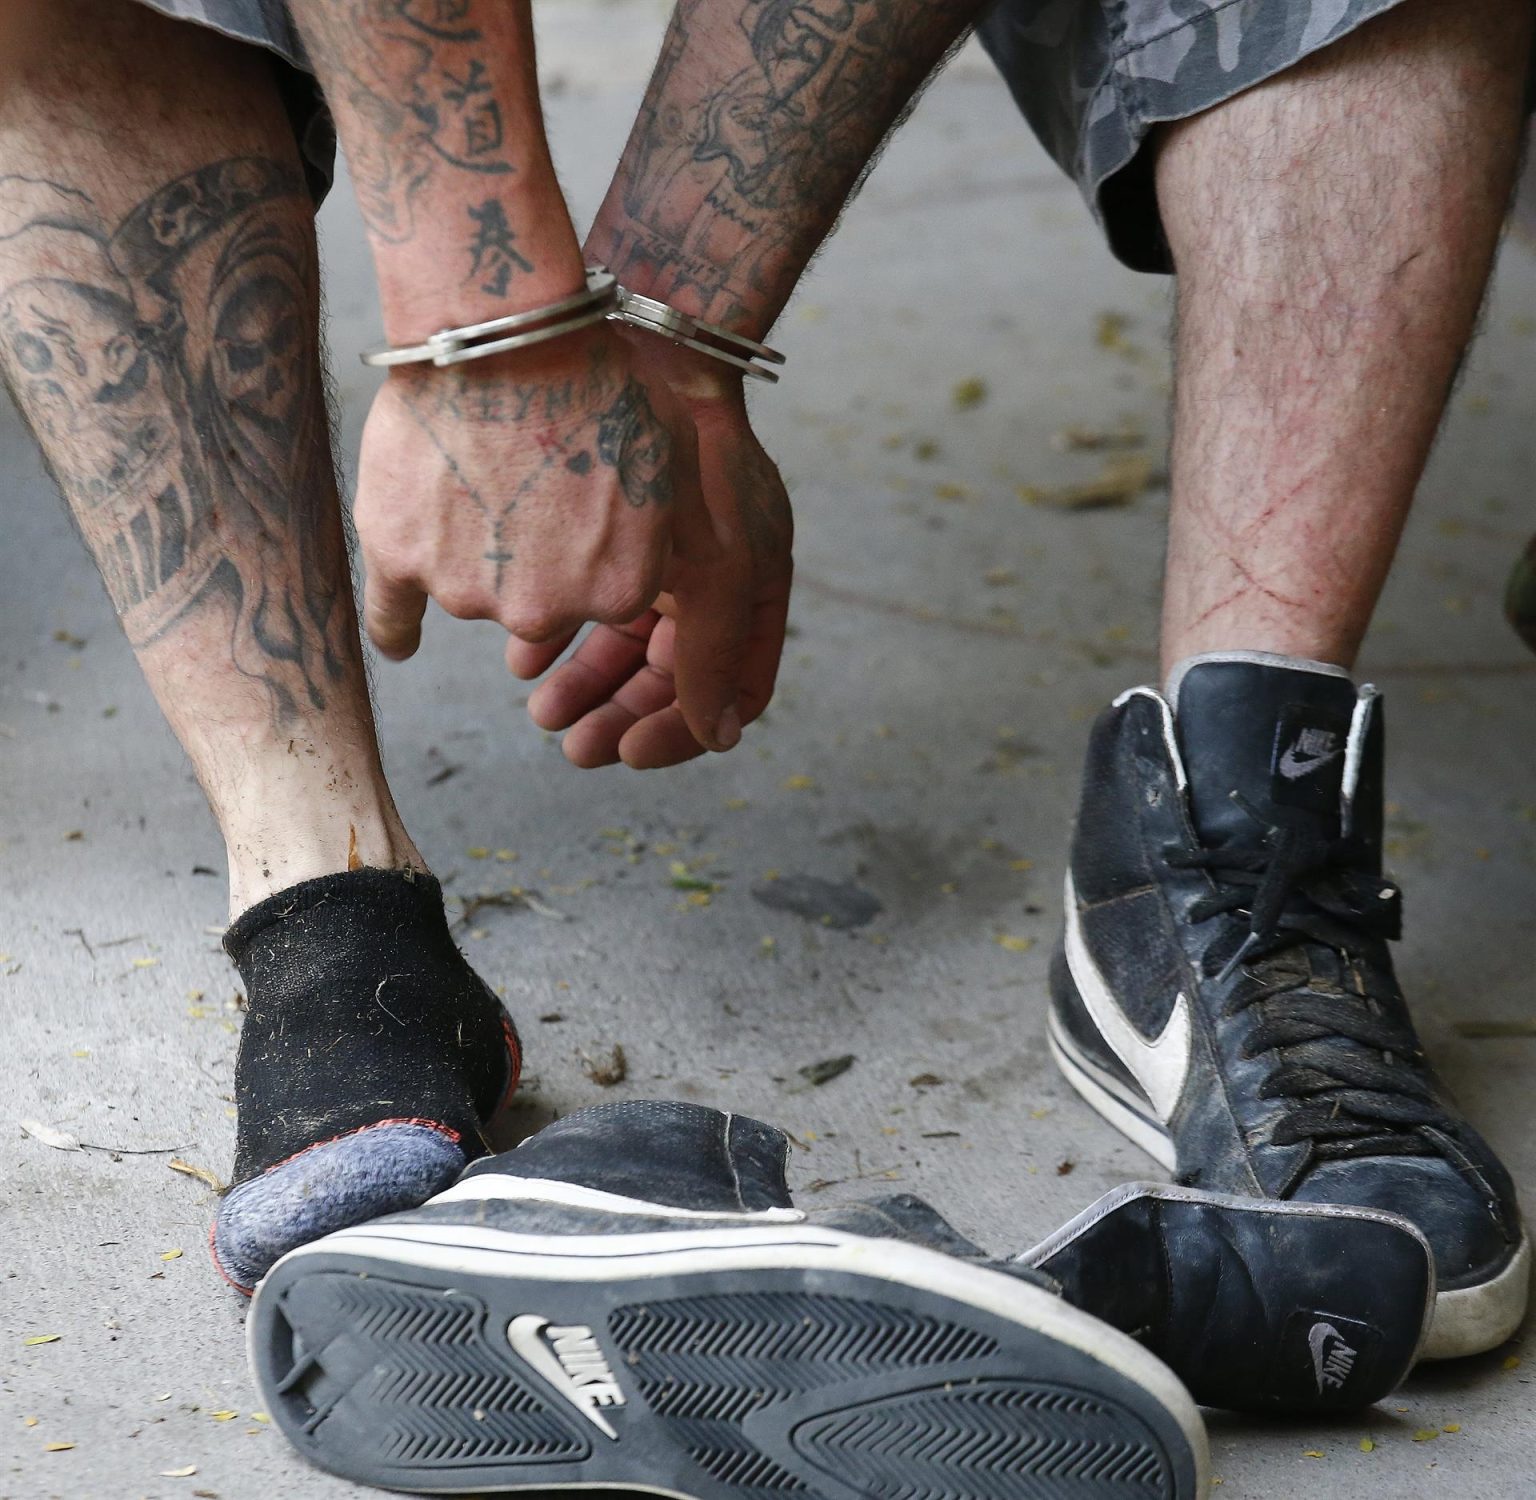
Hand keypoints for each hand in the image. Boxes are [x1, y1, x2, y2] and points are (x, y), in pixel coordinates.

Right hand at [353, 326, 754, 753]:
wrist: (505, 322)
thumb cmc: (608, 386)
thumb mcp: (690, 479)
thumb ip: (711, 591)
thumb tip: (720, 731)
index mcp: (618, 591)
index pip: (603, 596)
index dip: (592, 542)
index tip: (580, 501)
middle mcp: (543, 605)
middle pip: (537, 601)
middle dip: (536, 552)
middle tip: (532, 480)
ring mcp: (464, 586)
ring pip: (471, 590)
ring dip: (476, 551)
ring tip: (486, 472)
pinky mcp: (396, 555)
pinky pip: (394, 614)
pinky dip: (399, 625)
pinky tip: (406, 639)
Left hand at [521, 346, 793, 768]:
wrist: (644, 349)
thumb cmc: (696, 453)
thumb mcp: (720, 563)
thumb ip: (715, 653)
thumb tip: (718, 736)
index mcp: (751, 590)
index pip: (728, 689)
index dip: (681, 729)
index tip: (630, 754)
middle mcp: (707, 579)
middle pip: (666, 675)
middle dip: (619, 712)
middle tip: (572, 744)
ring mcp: (655, 553)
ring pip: (619, 643)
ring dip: (582, 682)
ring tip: (540, 708)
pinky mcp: (605, 527)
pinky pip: (579, 598)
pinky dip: (552, 632)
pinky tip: (521, 653)